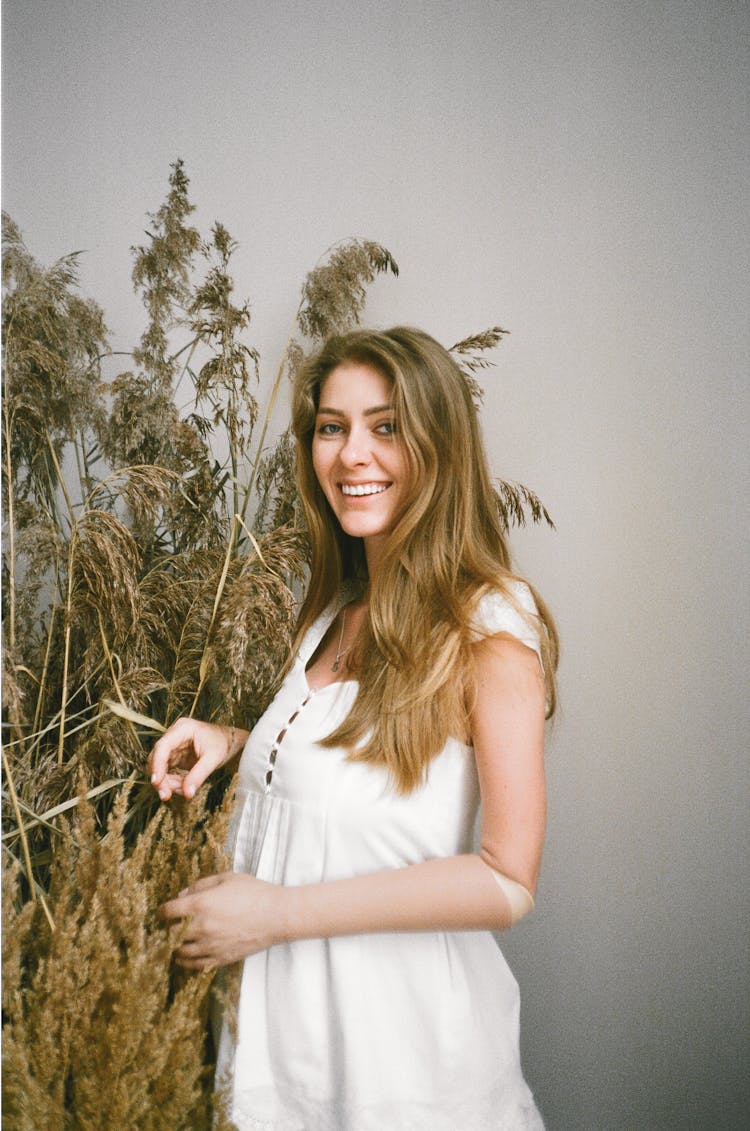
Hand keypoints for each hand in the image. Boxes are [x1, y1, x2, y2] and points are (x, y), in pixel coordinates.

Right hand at [148, 717, 243, 801]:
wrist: (229, 742)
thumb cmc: (223, 744)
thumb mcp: (213, 759)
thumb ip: (199, 775)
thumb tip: (187, 794)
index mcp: (183, 729)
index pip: (163, 746)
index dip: (157, 764)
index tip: (156, 782)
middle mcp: (174, 736)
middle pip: (157, 758)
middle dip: (160, 778)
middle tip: (166, 796)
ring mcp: (173, 746)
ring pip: (159, 767)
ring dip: (166, 782)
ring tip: (182, 791)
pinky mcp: (174, 756)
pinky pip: (166, 772)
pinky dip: (172, 782)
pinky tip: (182, 787)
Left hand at [159, 873, 287, 968]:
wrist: (277, 915)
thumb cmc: (254, 892)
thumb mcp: (227, 878)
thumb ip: (201, 884)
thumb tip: (182, 894)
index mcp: (201, 905)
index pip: (168, 911)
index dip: (161, 911)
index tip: (162, 911)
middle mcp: (202, 927)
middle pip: (169, 934)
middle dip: (166, 929)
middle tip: (168, 926)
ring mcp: (211, 946)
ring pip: (180, 952)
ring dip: (174, 946)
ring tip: (175, 942)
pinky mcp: (220, 958)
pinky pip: (195, 965)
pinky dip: (187, 961)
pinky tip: (186, 956)